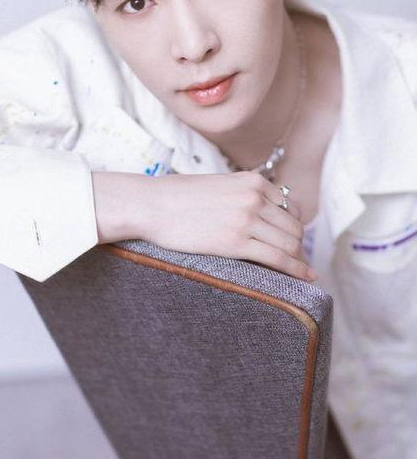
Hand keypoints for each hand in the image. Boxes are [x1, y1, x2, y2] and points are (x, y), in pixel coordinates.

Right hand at [144, 170, 317, 281]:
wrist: (151, 205)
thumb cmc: (178, 198)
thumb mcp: (219, 185)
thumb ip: (243, 195)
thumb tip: (261, 213)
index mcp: (252, 181)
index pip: (291, 208)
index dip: (295, 228)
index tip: (293, 242)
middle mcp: (254, 197)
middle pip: (294, 227)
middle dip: (298, 247)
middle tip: (296, 262)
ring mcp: (246, 219)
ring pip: (289, 243)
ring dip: (297, 260)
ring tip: (298, 272)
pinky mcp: (235, 242)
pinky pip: (278, 258)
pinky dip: (297, 270)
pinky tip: (307, 278)